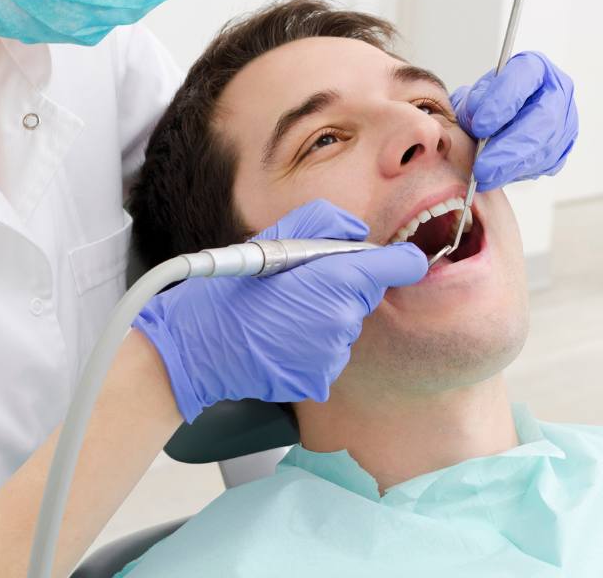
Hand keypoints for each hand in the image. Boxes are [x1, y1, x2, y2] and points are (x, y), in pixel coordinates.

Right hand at [131, 199, 426, 421]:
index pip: (394, 268)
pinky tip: (282, 340)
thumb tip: (359, 233)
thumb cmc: (232, 289)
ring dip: (326, 319)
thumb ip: (325, 224)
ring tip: (284, 315)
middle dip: (344, 288)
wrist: (199, 345)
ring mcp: (331, 354)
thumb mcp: (273, 238)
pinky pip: (330, 355)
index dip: (401, 262)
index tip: (404, 261)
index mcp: (335, 280)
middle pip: (365, 296)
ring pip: (346, 327)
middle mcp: (341, 320)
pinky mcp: (320, 379)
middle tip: (301, 285)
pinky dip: (313, 347)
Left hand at [451, 51, 577, 191]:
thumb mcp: (475, 94)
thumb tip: (475, 121)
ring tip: (484, 177)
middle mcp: (557, 92)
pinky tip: (498, 176)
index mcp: (535, 67)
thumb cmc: (488, 102)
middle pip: (543, 120)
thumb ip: (472, 104)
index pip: (524, 78)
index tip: (479, 125)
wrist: (501, 117)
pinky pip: (544, 164)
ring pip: (545, 147)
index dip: (501, 102)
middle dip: (509, 148)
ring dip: (511, 167)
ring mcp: (565, 121)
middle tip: (482, 166)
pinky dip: (518, 173)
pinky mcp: (563, 147)